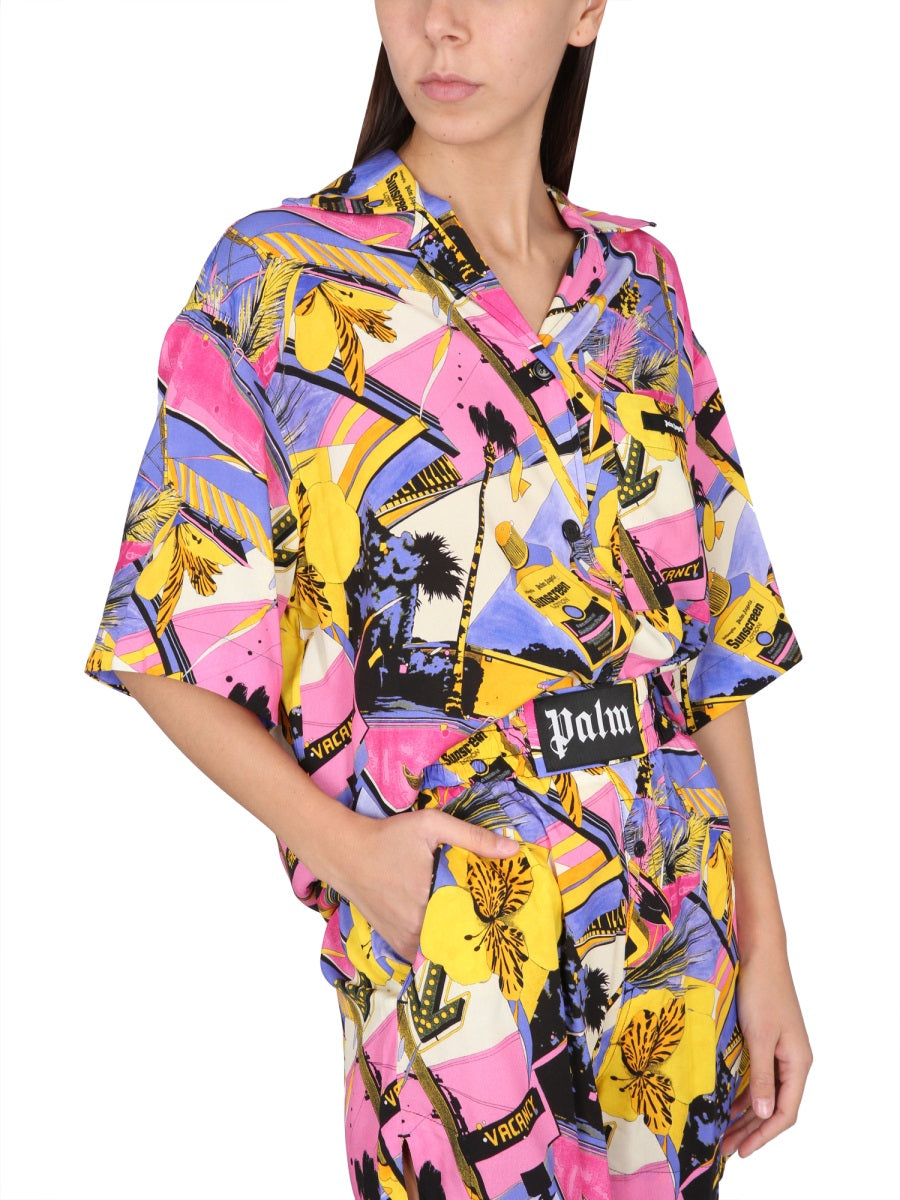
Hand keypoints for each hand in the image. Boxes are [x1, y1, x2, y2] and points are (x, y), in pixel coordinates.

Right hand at [334, 809, 518, 962]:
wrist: (346, 854)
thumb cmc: (390, 837)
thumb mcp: (432, 825)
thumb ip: (473, 838)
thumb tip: (512, 851)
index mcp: (432, 902)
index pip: (476, 921)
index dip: (494, 918)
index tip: (506, 912)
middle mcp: (418, 929)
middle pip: (461, 938)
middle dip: (478, 930)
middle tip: (492, 917)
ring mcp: (405, 941)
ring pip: (443, 949)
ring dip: (458, 939)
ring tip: (472, 923)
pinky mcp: (396, 944)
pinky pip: (425, 953)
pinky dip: (437, 945)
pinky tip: (447, 928)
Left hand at [722, 950, 812, 1157]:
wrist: (760, 954)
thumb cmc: (761, 991)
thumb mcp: (759, 1036)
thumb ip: (762, 1076)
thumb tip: (763, 1112)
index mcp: (798, 1063)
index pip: (785, 1112)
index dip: (764, 1135)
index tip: (742, 1151)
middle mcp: (792, 1061)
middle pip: (774, 1107)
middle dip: (751, 1130)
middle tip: (725, 1149)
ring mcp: (780, 1051)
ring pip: (765, 1093)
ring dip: (745, 1114)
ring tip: (722, 1133)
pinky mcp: (766, 1041)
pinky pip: (757, 1077)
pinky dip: (742, 1093)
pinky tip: (725, 1103)